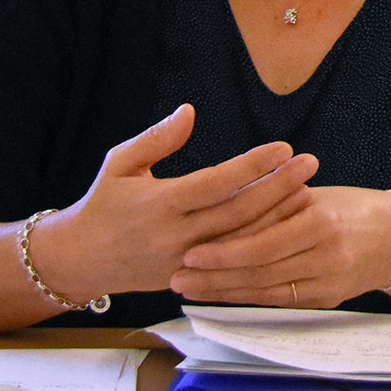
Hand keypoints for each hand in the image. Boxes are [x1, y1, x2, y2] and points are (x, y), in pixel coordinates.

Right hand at [28, 105, 319, 301]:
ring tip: (309, 191)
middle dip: (278, 187)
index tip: (283, 147)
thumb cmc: (104, 203)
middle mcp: (175, 236)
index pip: (216, 183)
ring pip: (242, 241)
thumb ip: (157, 138)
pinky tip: (288, 226)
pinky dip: (263, 244)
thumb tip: (189, 111)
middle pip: (238, 212)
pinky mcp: (193, 279)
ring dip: (278, 217)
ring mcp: (187, 262)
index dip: (252, 166)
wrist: (80, 260)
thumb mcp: (120, 164)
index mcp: (159, 204)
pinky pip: (235, 263)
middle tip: (310, 163)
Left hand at [169, 185, 390, 307]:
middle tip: (177, 277)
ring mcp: (328, 282)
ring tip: (190, 289)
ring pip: (266, 292)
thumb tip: (223, 210)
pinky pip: (280, 301)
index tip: (190, 253)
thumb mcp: (316, 195)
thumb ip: (275, 205)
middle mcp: (326, 256)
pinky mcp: (327, 300)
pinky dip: (248, 298)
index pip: (263, 244)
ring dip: (224, 292)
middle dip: (215, 277)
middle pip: (260, 273)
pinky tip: (222, 295)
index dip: (224, 253)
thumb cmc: (351, 207)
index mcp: (322, 222)